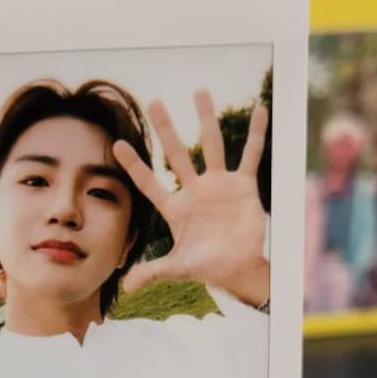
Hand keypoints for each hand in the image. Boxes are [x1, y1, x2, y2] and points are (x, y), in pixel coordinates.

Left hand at [114, 90, 269, 304]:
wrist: (238, 269)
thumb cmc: (206, 267)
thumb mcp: (177, 268)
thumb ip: (152, 272)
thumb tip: (126, 286)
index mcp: (175, 207)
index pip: (149, 182)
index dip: (134, 165)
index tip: (116, 144)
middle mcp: (194, 190)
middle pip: (177, 154)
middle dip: (166, 129)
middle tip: (154, 102)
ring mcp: (219, 185)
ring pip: (212, 145)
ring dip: (207, 120)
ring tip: (200, 91)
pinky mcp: (244, 186)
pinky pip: (251, 155)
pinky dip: (256, 134)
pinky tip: (260, 109)